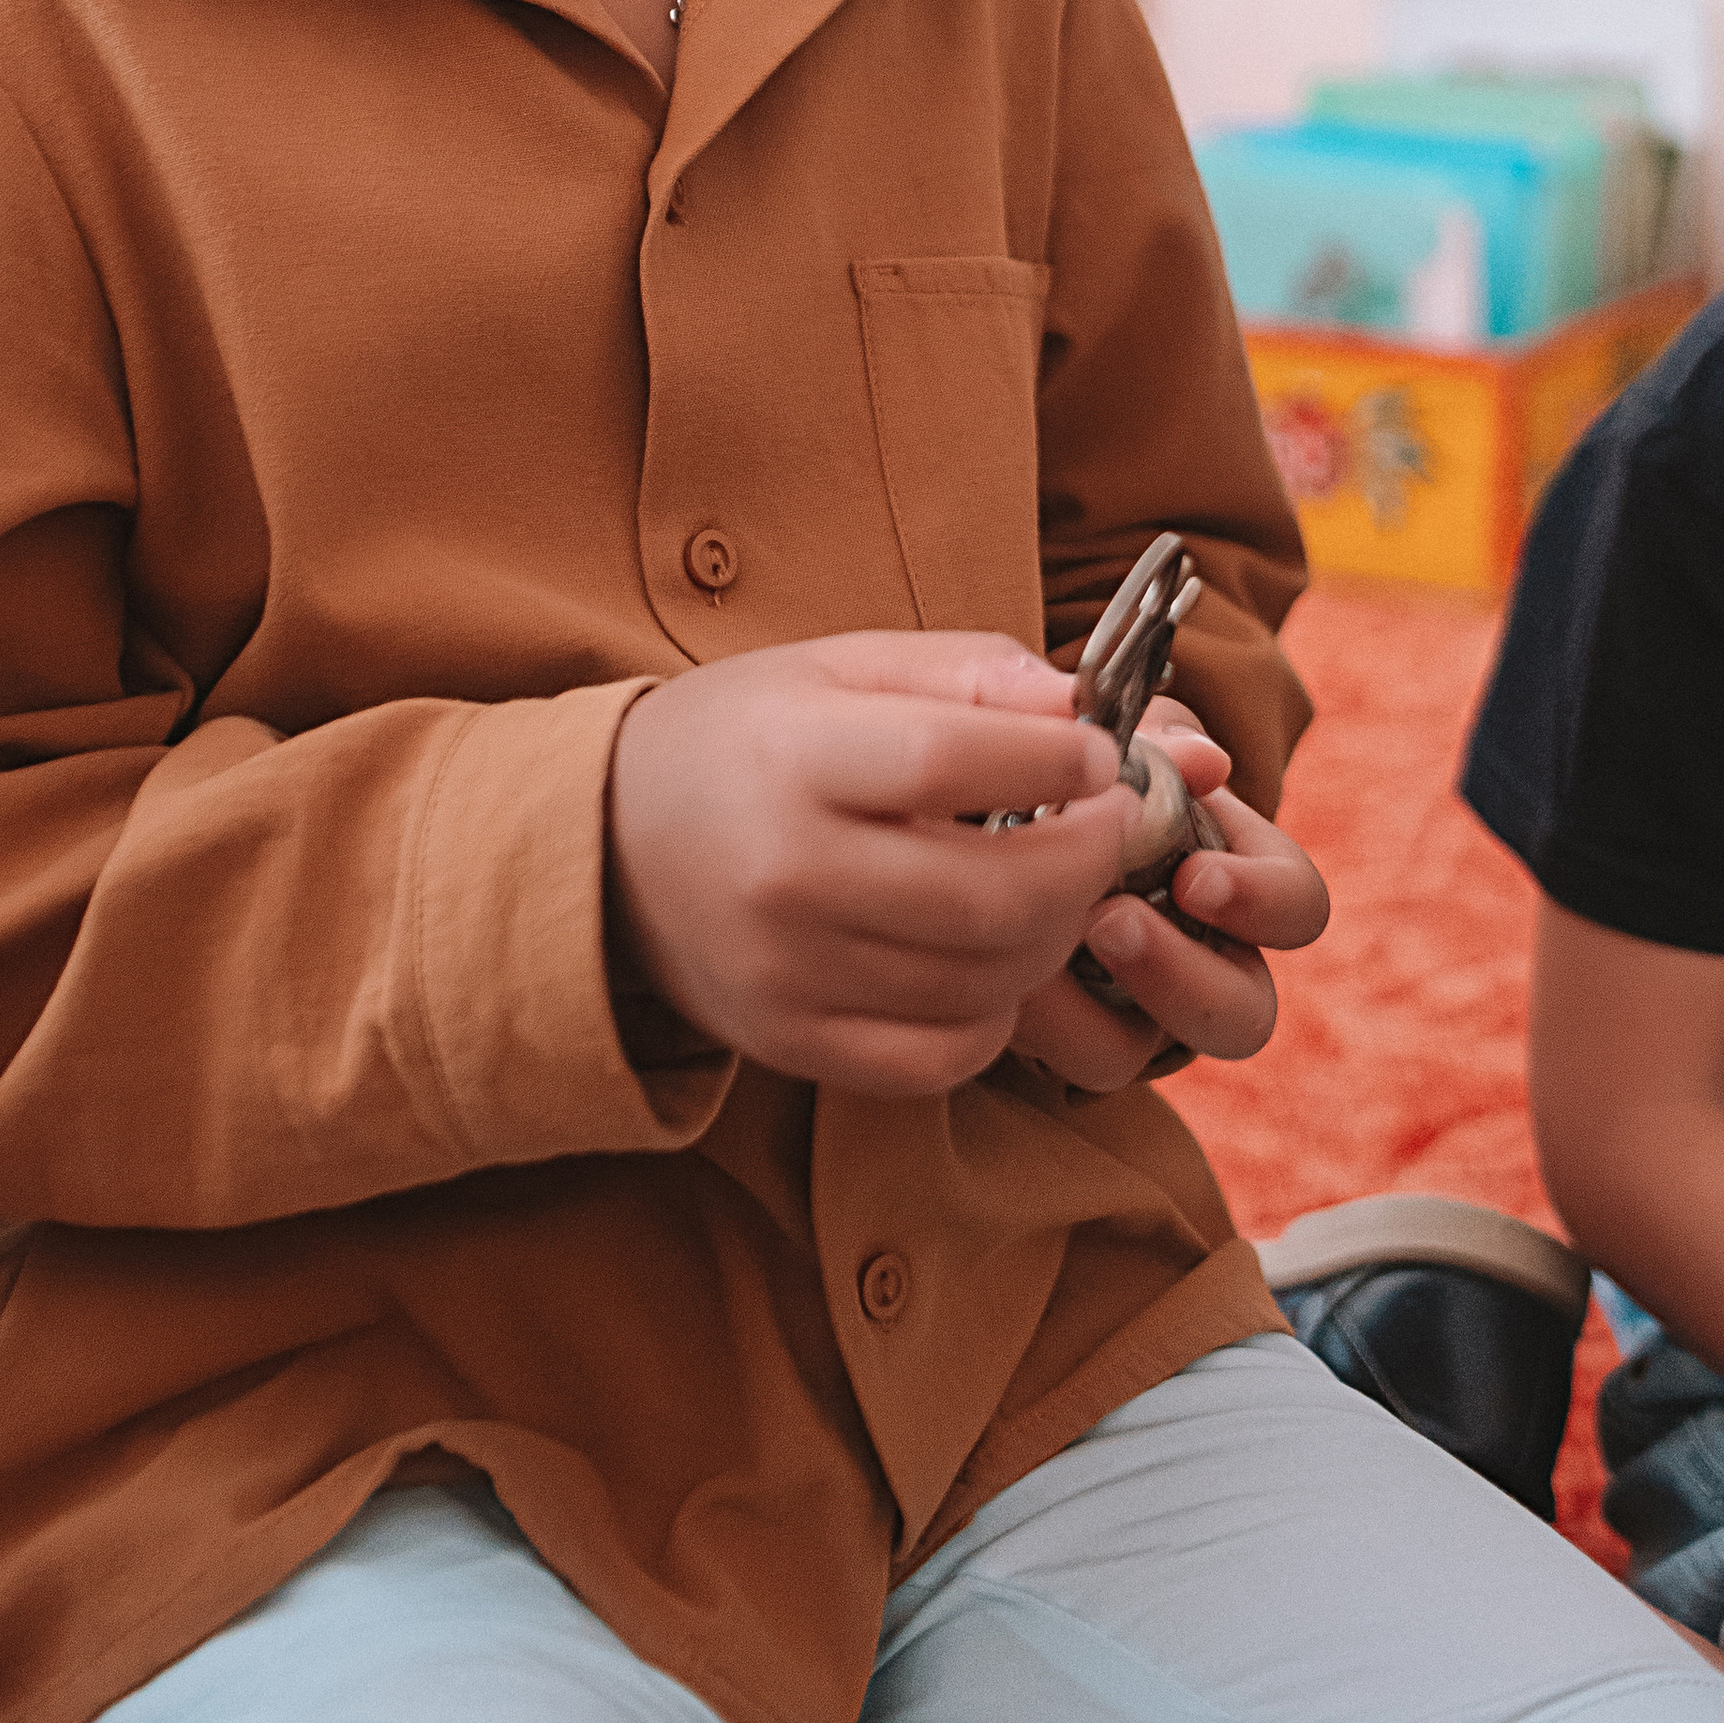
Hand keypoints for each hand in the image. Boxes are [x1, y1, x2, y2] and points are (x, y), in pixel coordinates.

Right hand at [606, 633, 1135, 1095]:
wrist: (611, 843)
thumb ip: (964, 671)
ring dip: (1053, 935)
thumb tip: (1079, 706)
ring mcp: (787, 974)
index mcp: (792, 758)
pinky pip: (939, 1057)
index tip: (1101, 754)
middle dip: (1086, 861)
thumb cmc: (745, 737)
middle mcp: (785, 875)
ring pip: (981, 982)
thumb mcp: (838, 665)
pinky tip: (996, 959)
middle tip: (1112, 827)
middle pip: (987, 892)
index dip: (1055, 760)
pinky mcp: (793, 1044)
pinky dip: (996, 1015)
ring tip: (1058, 885)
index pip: (952, 762)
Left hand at [1008, 701, 1329, 1093]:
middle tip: (1110, 922)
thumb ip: (1157, 738)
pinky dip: (1038, 1018)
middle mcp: (1203, 958)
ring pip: (1149, 1052)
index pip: (1297, 906)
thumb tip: (1204, 760)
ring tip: (1040, 952)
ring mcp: (1138, 1009)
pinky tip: (999, 965)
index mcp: (1235, 879)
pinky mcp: (1069, 1038)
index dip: (1262, 901)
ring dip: (1087, 1008)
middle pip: (1246, 1014)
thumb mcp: (1113, 734)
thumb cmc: (1075, 763)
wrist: (976, 808)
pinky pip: (1070, 1057)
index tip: (1195, 877)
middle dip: (1184, 978)